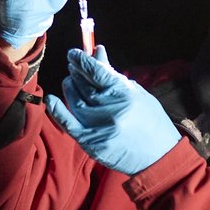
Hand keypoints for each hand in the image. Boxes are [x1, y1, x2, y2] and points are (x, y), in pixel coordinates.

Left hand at [44, 47, 181, 175]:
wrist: (158, 157)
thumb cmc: (150, 121)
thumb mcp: (137, 94)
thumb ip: (114, 76)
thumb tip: (97, 52)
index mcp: (125, 95)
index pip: (97, 72)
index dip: (82, 61)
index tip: (74, 54)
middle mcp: (111, 110)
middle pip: (85, 87)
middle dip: (76, 73)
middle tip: (72, 66)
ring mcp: (99, 127)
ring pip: (76, 103)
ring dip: (69, 89)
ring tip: (70, 81)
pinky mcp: (91, 142)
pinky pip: (68, 124)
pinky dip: (57, 110)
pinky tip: (51, 99)